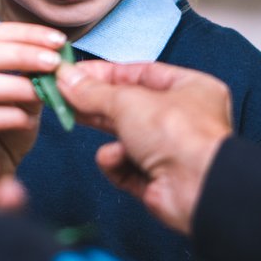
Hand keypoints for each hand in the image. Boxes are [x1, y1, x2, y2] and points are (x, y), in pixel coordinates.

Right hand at [0, 22, 67, 181]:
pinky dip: (9, 116)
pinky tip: (29, 120)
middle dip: (20, 54)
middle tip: (52, 62)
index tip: (58, 40)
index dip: (26, 34)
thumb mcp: (28, 97)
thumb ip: (36, 76)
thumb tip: (58, 54)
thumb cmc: (9, 130)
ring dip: (13, 85)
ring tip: (40, 92)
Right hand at [56, 60, 231, 234]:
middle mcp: (183, 118)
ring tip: (77, 120)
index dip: (107, 73)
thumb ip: (94, 91)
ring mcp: (170, 151)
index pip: (141, 73)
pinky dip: (116, 163)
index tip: (76, 73)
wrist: (196, 188)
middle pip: (130, 106)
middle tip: (64, 95)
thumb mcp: (128, 101)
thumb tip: (68, 79)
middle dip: (96, 102)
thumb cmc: (181, 135)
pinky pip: (126, 167)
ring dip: (106, 134)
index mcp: (190, 88)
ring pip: (125, 137)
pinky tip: (115, 158)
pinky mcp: (157, 180)